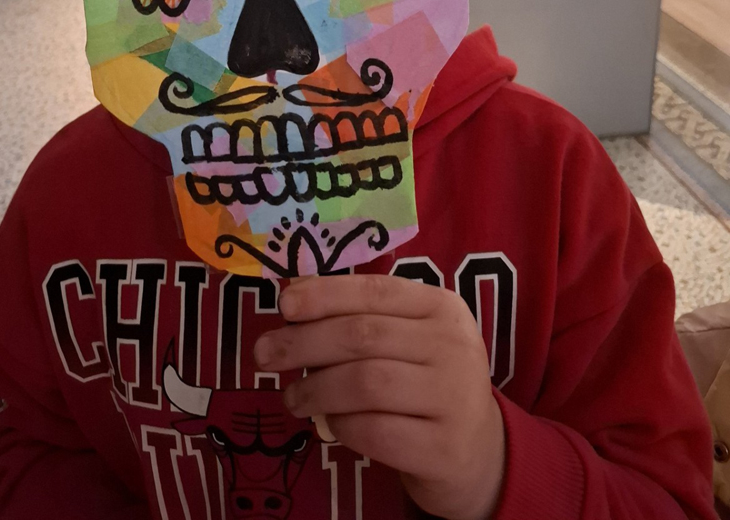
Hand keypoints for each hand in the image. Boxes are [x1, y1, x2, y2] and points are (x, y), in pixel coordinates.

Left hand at [253, 275, 505, 519]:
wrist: (478, 451)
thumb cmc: (426, 381)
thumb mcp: (407, 338)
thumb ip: (361, 317)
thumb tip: (292, 295)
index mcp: (441, 307)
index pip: (374, 291)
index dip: (324, 294)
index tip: (283, 305)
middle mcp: (452, 346)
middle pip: (362, 336)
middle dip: (304, 343)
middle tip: (264, 354)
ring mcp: (453, 397)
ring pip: (365, 383)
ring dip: (316, 389)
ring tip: (292, 397)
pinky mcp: (443, 447)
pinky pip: (375, 431)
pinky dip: (342, 426)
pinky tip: (330, 424)